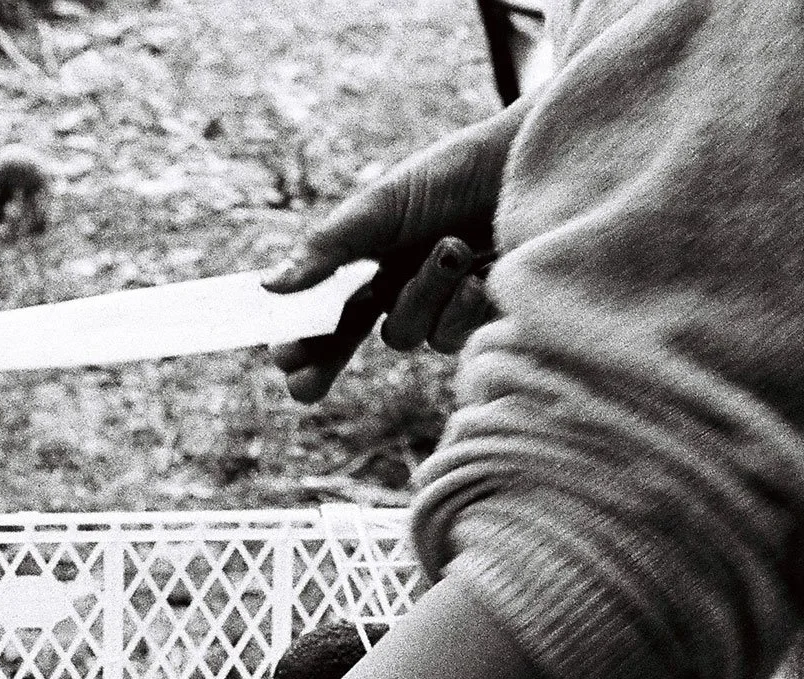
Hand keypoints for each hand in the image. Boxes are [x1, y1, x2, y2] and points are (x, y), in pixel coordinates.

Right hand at [264, 101, 524, 402]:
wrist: (532, 169)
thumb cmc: (456, 177)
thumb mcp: (383, 205)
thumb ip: (330, 247)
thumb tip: (271, 285)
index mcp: (366, 260)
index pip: (320, 308)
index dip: (299, 336)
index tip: (282, 356)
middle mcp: (395, 290)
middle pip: (344, 345)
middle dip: (321, 363)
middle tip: (301, 384)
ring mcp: (435, 310)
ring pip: (402, 335)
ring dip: (422, 294)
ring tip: (452, 245)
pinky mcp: (475, 324)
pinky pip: (448, 337)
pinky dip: (461, 302)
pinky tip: (482, 269)